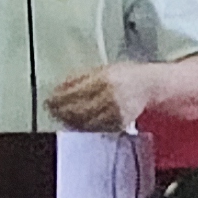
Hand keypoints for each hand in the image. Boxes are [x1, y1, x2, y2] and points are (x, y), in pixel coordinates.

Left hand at [44, 61, 158, 132]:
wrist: (149, 86)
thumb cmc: (124, 75)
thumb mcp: (102, 69)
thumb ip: (80, 78)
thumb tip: (58, 87)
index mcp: (104, 79)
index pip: (74, 92)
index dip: (58, 98)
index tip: (48, 100)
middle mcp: (110, 96)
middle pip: (78, 109)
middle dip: (61, 111)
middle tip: (51, 111)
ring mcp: (115, 112)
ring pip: (85, 121)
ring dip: (69, 121)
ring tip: (60, 117)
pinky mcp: (118, 124)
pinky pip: (95, 128)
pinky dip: (83, 126)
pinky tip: (76, 123)